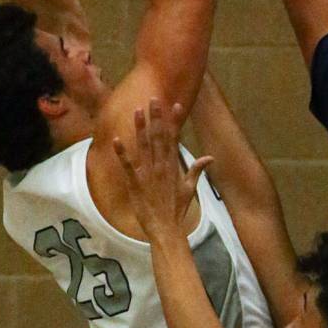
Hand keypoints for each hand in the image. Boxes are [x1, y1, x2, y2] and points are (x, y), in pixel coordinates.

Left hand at [113, 99, 211, 239]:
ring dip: (140, 129)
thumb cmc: (177, 210)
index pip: (174, 139)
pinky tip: (117, 140)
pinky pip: (128, 167)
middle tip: (153, 99)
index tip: (175, 105)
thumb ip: (197, 170)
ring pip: (144, 147)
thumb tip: (210, 157)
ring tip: (137, 111)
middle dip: (156, 118)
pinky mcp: (136, 184)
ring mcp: (148, 175)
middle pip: (158, 138)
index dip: (173, 121)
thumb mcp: (190, 189)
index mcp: (173, 167)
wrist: (166, 229)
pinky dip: (122, 154)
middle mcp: (161, 167)